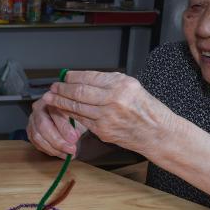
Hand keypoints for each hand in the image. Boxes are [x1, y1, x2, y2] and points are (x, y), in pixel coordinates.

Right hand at [27, 96, 83, 157]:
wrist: (66, 116)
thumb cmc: (73, 113)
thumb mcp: (78, 114)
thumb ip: (77, 122)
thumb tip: (75, 136)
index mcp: (51, 99)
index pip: (55, 113)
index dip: (64, 127)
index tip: (74, 138)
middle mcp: (38, 108)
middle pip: (43, 126)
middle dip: (58, 141)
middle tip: (71, 149)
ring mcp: (32, 119)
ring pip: (37, 136)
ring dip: (53, 148)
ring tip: (67, 154)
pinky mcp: (30, 130)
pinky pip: (36, 143)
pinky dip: (48, 150)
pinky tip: (60, 153)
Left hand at [41, 71, 174, 153]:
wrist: (158, 133)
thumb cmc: (147, 109)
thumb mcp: (132, 86)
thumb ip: (109, 82)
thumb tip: (84, 78)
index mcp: (121, 85)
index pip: (89, 77)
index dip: (73, 76)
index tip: (65, 76)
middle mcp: (114, 99)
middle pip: (79, 92)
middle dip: (62, 89)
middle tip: (53, 86)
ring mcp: (107, 117)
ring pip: (77, 107)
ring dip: (61, 102)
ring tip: (51, 97)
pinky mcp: (103, 130)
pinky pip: (82, 120)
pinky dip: (71, 114)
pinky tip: (64, 110)